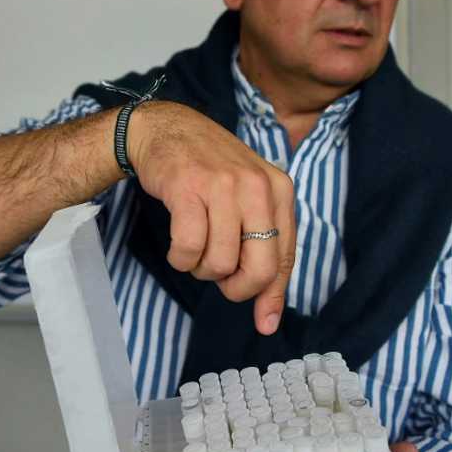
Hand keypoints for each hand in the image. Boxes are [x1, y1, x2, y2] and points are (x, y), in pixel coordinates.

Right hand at [127, 101, 296, 334]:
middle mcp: (258, 186)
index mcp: (280, 190)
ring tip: (194, 249)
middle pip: (259, 269)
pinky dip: (180, 258)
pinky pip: (188, 247)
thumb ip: (263, 248)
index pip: (285, 258)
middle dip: (235, 288)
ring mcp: (224, 185)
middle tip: (218, 278)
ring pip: (220, 263)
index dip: (272, 296)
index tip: (264, 323)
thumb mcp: (249, 198)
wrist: (167, 129)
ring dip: (200, 269)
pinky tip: (178, 245)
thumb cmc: (209, 172)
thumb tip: (269, 317)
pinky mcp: (190, 187)